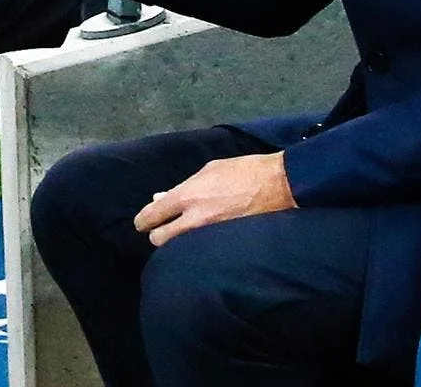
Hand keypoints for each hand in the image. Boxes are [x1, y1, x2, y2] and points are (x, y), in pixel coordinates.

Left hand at [134, 153, 295, 245]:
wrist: (279, 184)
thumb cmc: (243, 171)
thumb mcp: (209, 171)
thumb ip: (182, 187)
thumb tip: (160, 197)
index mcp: (188, 195)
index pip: (152, 216)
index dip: (143, 221)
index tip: (142, 223)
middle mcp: (195, 218)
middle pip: (160, 239)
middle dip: (157, 235)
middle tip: (162, 230)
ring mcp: (210, 234)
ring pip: (178, 249)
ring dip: (175, 244)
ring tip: (181, 237)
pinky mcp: (225, 244)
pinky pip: (200, 250)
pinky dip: (196, 247)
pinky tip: (200, 242)